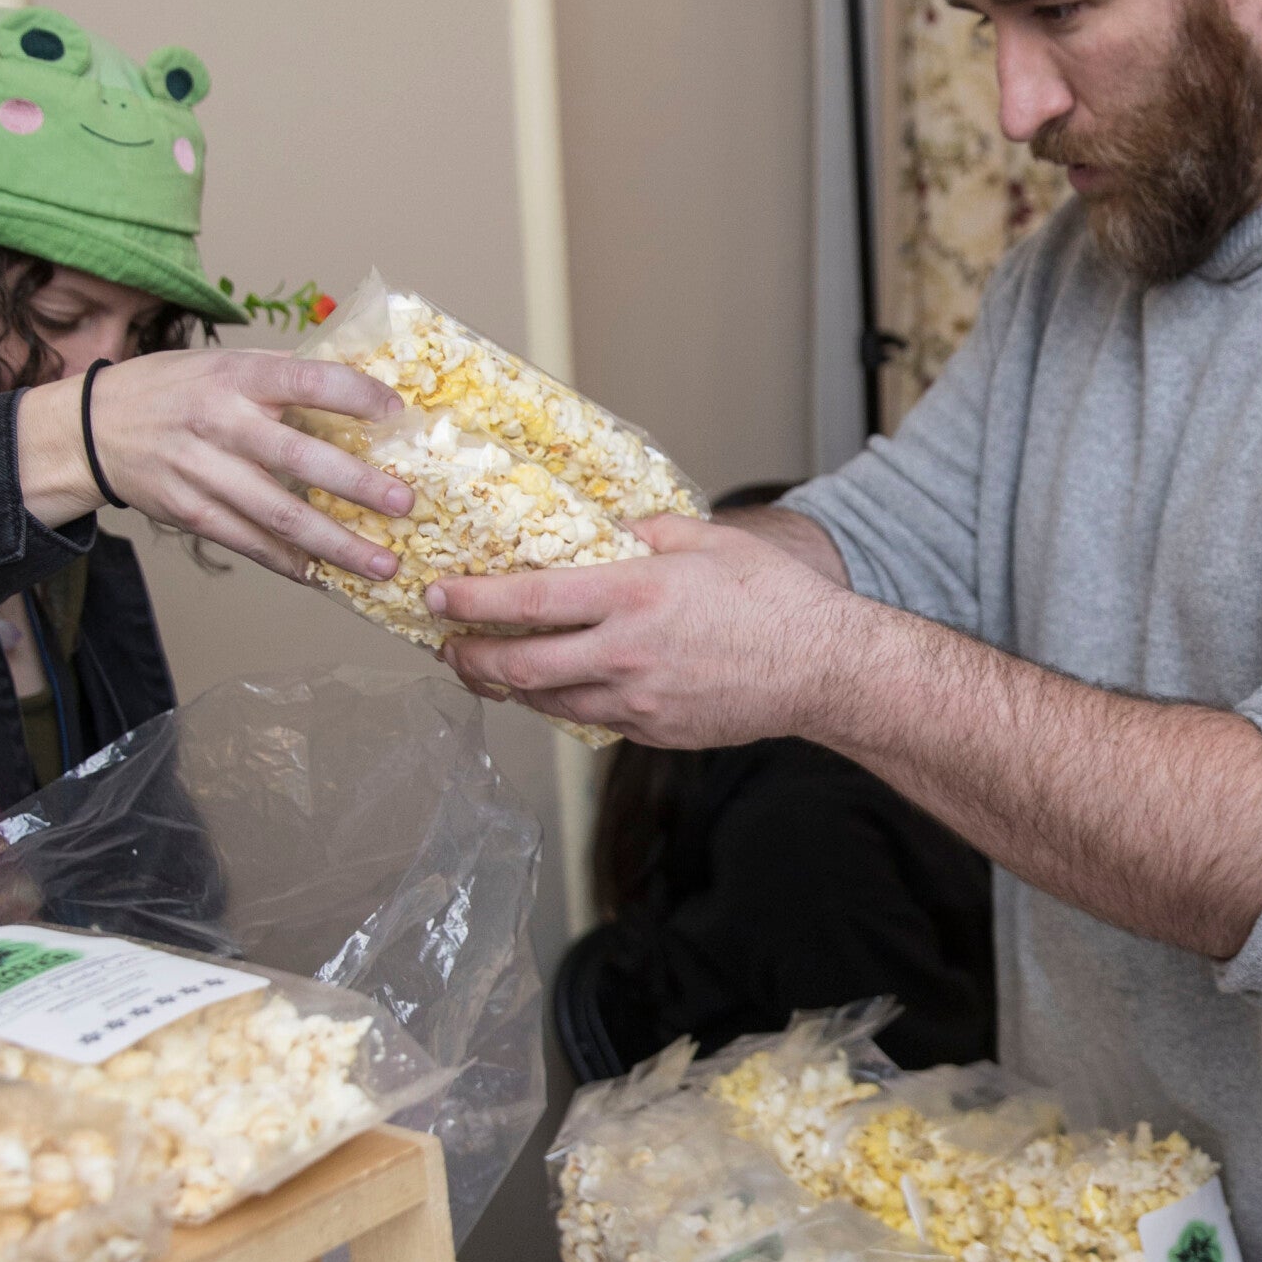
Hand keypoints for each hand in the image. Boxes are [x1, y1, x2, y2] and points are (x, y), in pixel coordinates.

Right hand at [16, 348, 414, 581]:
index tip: (396, 411)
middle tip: (405, 505)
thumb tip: (362, 382)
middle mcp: (220, 422)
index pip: (305, 380)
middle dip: (358, 485)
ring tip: (382, 565)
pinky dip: (290, 562)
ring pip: (279, 515)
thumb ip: (281, 375)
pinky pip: (250, 543)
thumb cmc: (173, 391)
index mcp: (236, 376)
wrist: (91, 429)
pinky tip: (325, 576)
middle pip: (299, 458)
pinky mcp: (190, 512)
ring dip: (336, 544)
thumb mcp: (222, 363)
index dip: (354, 394)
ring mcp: (202, 471)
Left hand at [428, 513, 859, 743]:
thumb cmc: (776, 598)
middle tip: (447, 647)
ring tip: (491, 670)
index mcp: (633, 595)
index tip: (438, 597)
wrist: (824, 669)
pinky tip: (557, 689)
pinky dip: (565, 704)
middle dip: (470, 659)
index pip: (527, 603)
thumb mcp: (710, 540)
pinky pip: (592, 721)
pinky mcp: (655, 733)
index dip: (471, 603)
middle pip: (519, 666)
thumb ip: (651, 532)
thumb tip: (613, 529)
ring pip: (548, 703)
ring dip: (511, 688)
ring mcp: (637, 701)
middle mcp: (625, 653)